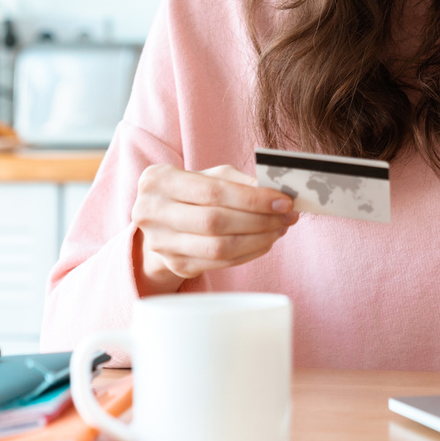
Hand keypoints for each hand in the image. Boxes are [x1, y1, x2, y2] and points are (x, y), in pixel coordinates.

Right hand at [131, 163, 298, 293]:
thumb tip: (276, 192)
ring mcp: (161, 243)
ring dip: (258, 239)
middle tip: (287, 216)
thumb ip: (238, 180)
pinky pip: (219, 263)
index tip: (284, 201)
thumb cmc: (190, 192)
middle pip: (216, 221)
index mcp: (158, 180)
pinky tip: (264, 242)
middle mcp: (151, 212)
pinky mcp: (175, 264)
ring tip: (279, 229)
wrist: (160, 220)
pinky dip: (248, 253)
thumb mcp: (208, 176)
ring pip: (219, 247)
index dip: (252, 198)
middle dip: (259, 220)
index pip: (213, 191)